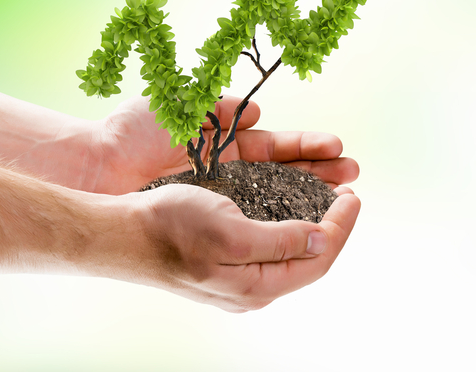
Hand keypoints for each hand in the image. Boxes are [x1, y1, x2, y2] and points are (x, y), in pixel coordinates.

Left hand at [89, 95, 358, 194]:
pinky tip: (304, 223)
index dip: (308, 146)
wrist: (94, 166)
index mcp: (225, 142)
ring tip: (345, 196)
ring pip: (276, 198)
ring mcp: (221, 198)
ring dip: (310, 196)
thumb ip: (221, 105)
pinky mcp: (208, 220)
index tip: (338, 146)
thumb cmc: (131, 132)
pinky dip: (278, 220)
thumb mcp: (181, 104)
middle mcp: (229, 172)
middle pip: (286, 172)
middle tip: (353, 172)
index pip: (278, 145)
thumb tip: (259, 113)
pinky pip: (251, 221)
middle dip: (321, 172)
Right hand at [120, 180, 360, 310]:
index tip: (353, 195)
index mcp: (257, 286)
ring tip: (328, 189)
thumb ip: (282, 241)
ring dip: (313, 215)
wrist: (122, 231)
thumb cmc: (170, 229)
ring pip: (289, 243)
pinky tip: (291, 198)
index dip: (341, 227)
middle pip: (309, 255)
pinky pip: (268, 236)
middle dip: (333, 222)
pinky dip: (287, 215)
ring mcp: (238, 270)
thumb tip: (324, 241)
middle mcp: (252, 283)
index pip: (318, 259)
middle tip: (347, 189)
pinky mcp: (224, 253)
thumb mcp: (232, 233)